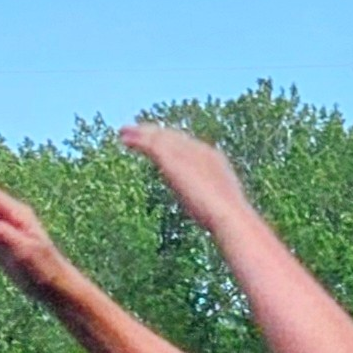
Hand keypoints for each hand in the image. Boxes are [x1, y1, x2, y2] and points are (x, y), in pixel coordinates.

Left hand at [120, 121, 245, 222]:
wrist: (226, 213)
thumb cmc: (228, 220)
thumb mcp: (219, 208)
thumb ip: (211, 204)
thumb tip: (212, 216)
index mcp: (214, 159)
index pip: (189, 146)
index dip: (173, 144)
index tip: (160, 144)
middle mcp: (199, 150)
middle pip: (173, 137)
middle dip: (157, 134)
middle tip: (140, 132)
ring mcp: (184, 152)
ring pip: (158, 136)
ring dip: (141, 133)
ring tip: (124, 132)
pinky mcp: (170, 158)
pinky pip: (149, 143)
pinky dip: (136, 139)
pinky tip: (124, 139)